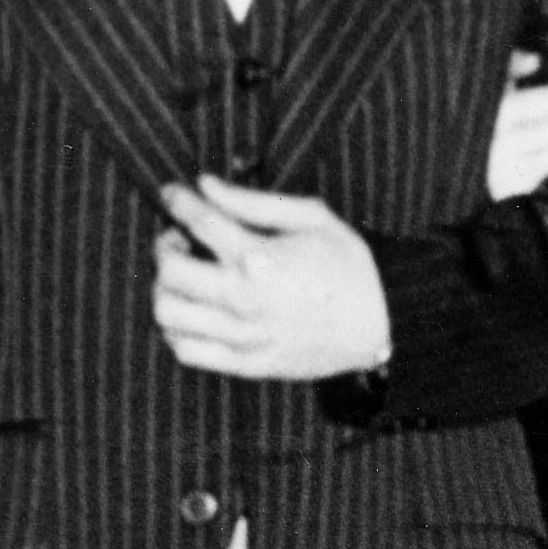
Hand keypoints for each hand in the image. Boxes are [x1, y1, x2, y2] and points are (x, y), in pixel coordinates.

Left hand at [154, 175, 392, 378]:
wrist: (382, 323)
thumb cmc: (349, 265)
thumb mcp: (311, 218)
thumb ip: (253, 201)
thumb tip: (205, 184)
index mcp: (260, 257)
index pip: (197, 220)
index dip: (177, 200)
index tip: (173, 193)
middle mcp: (243, 298)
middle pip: (170, 270)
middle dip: (165, 246)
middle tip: (180, 240)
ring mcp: (241, 336)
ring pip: (168, 313)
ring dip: (165, 289)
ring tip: (185, 279)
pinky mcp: (245, 364)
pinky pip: (186, 351)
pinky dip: (176, 330)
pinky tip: (194, 313)